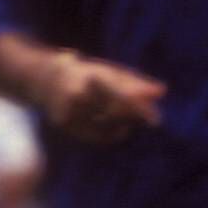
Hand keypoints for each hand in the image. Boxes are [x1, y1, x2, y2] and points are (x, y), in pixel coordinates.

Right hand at [11, 48, 164, 148]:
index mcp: (91, 78)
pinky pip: (92, 134)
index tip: (157, 120)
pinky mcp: (63, 123)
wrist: (45, 79)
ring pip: (104, 126)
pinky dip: (109, 135)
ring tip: (131, 120)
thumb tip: (162, 92)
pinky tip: (120, 129)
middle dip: (133, 117)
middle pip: (113, 113)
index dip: (139, 109)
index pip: (120, 97)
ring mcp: (68, 110)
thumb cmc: (88, 74)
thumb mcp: (112, 72)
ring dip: (123, 125)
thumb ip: (136, 83)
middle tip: (150, 119)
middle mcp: (78, 95)